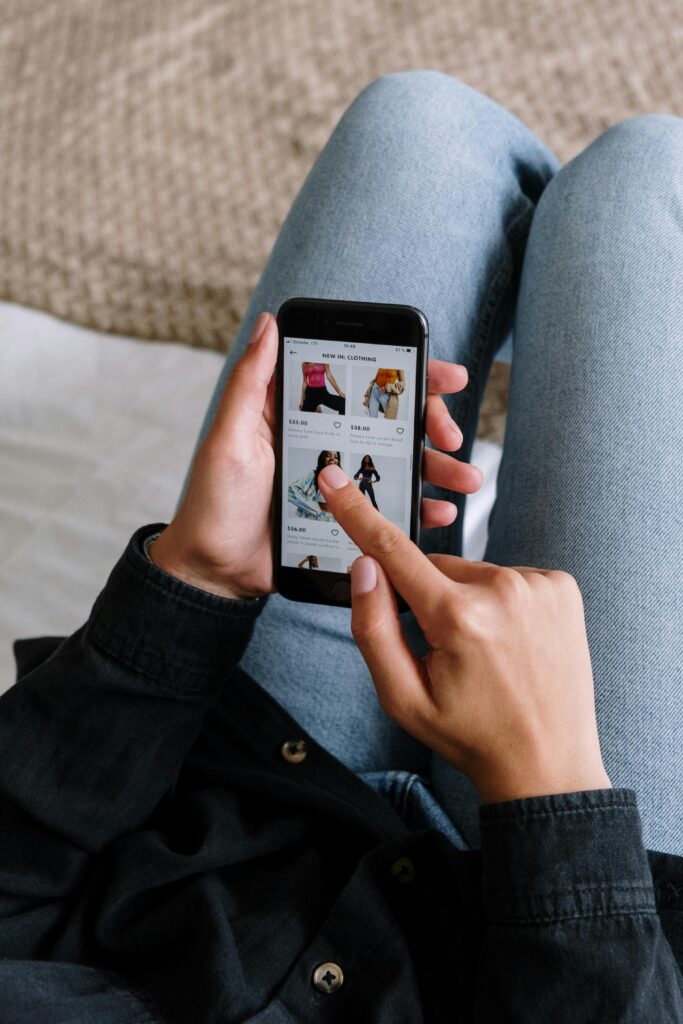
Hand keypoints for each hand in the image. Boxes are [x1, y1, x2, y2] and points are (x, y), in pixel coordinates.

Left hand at [150, 310, 480, 599]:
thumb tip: (269, 323)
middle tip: (452, 437)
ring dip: (440, 468)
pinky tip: (439, 512)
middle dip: (433, 424)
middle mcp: (328, 443)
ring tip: (466, 479)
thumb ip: (250, 384)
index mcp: (303, 416)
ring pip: (402, 465)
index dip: (407, 374)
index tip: (444, 375)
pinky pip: (392, 509)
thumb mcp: (229, 438)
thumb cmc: (214, 502)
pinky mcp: (348, 519)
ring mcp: (342, 482)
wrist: (214, 571)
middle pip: (393, 422)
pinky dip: (421, 509)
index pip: (362, 383)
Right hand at [316, 466, 611, 802]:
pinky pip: (510, 578)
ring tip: (486, 654)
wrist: (547, 764)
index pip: (393, 551)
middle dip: (427, 597)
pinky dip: (501, 601)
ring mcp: (539, 586)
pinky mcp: (562, 587)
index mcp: (457, 618)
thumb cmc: (468, 734)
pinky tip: (512, 642)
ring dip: (466, 600)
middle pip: (434, 568)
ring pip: (473, 573)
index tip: (334, 477)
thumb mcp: (401, 697)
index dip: (357, 513)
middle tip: (445, 652)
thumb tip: (364, 566)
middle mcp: (502, 590)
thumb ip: (372, 628)